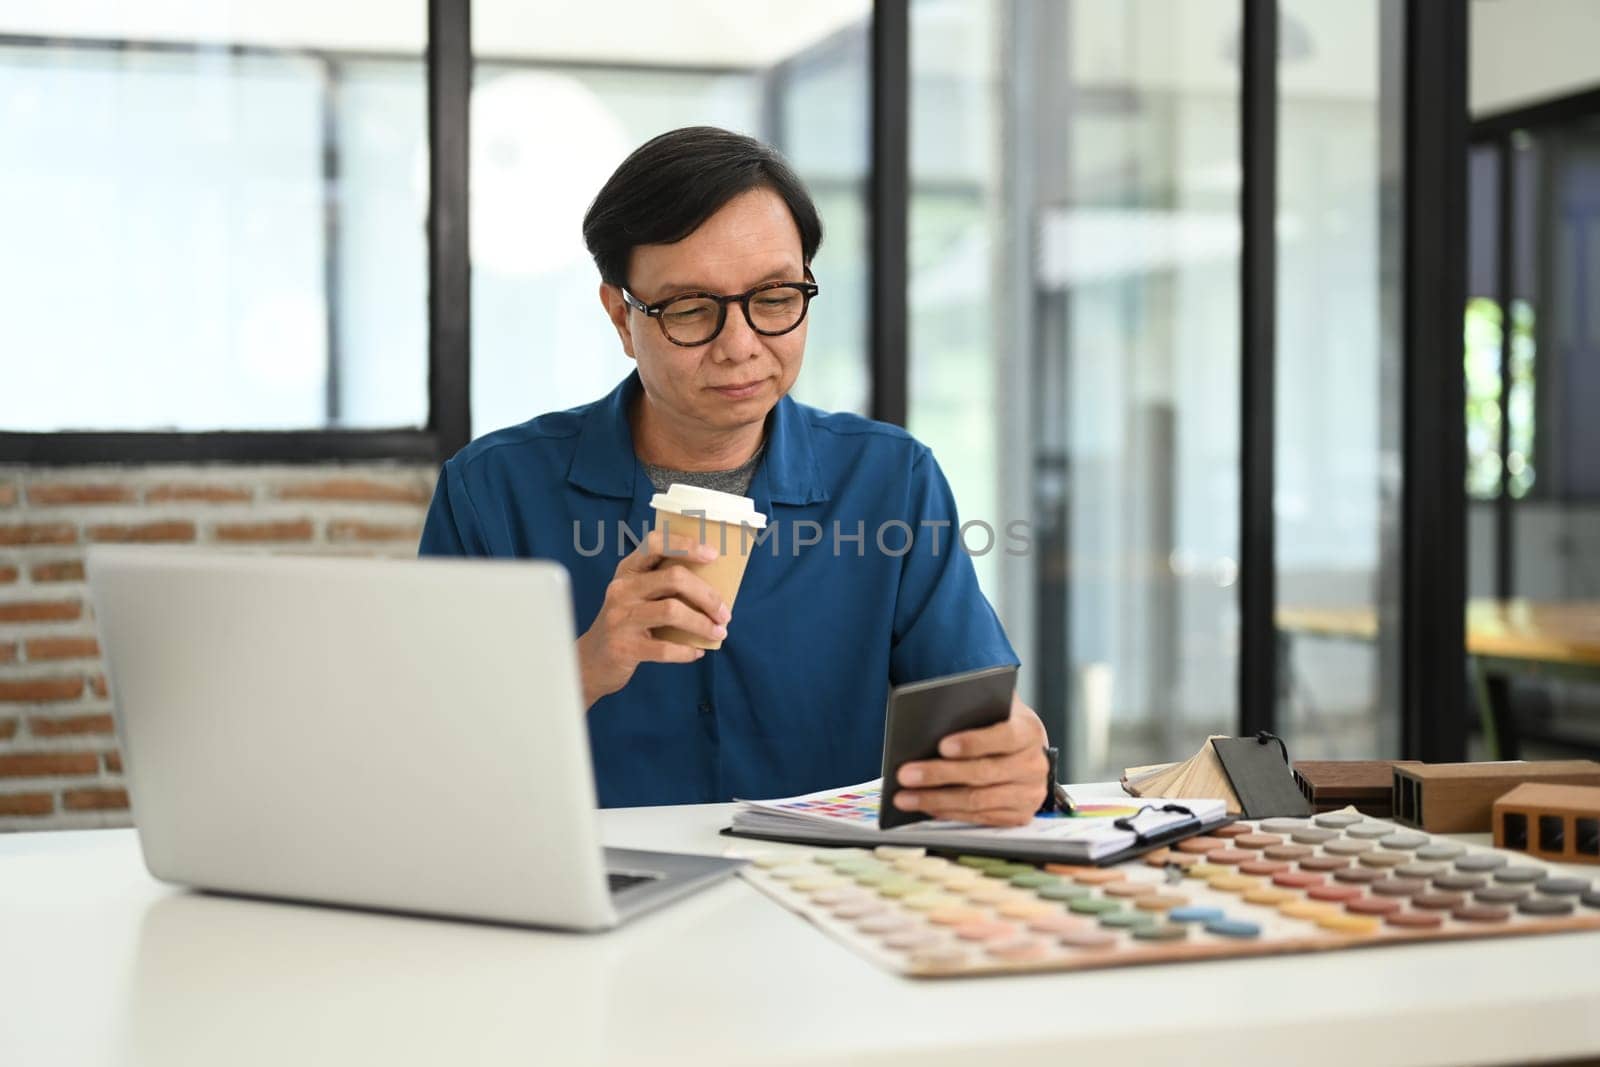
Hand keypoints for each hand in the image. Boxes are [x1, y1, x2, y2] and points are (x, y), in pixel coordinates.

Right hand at [576, 527, 731, 708]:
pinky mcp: (624, 647)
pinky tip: (698, 652)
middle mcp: (621, 589)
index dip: (686, 544)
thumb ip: (663, 585)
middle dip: (707, 595)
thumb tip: (715, 586)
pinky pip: (665, 648)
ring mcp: (620, 618)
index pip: (655, 543)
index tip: (713, 554)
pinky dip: (687, 651)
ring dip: (702, 623)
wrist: (592, 661)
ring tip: (718, 632)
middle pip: (674, 578)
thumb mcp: (637, 596)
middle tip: (725, 613)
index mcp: (628, 570)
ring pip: (672, 611)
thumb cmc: (627, 623)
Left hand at [892, 694, 1048, 826]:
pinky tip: (926, 807)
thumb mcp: (990, 708)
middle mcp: (1034, 765)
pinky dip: (950, 813)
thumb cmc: (998, 724)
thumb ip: (970, 709)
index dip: (973, 742)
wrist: (1026, 750)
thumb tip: (930, 717)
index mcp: (1028, 731)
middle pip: (983, 773)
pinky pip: (980, 818)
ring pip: (978, 801)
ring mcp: (1029, 794)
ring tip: (904, 797)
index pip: (1003, 736)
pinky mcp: (1019, 815)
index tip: (942, 745)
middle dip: (939, 775)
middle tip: (905, 775)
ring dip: (936, 800)